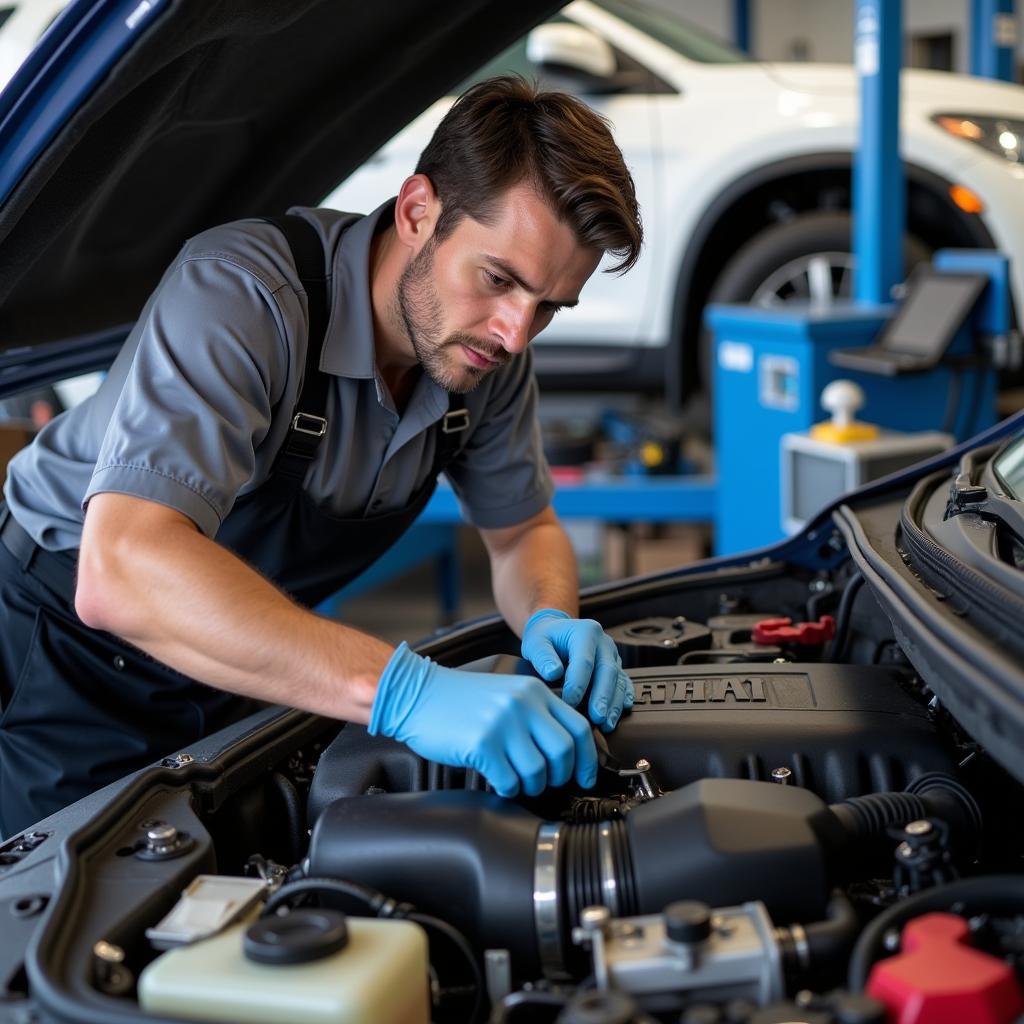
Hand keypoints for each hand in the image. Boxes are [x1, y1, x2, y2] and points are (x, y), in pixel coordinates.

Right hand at [370, 642, 597, 797]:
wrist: (417, 694)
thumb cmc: (460, 699)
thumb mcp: (506, 693)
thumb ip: (536, 712)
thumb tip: (566, 750)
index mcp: (534, 691)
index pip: (579, 728)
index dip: (587, 759)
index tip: (585, 777)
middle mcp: (523, 704)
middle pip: (564, 753)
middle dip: (559, 777)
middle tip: (545, 783)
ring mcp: (503, 723)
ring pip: (538, 772)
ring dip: (531, 786)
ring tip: (517, 780)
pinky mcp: (482, 744)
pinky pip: (509, 781)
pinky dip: (508, 789)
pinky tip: (498, 781)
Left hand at [521, 608, 633, 731]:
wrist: (556, 631)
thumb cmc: (546, 638)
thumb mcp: (537, 642)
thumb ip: (543, 657)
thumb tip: (553, 673)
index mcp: (586, 632)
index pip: (584, 661)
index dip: (578, 684)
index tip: (570, 703)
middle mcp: (604, 642)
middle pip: (607, 671)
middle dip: (602, 697)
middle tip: (596, 718)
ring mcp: (612, 655)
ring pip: (618, 680)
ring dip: (614, 704)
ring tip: (606, 724)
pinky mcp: (617, 666)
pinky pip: (624, 682)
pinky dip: (623, 698)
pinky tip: (622, 712)